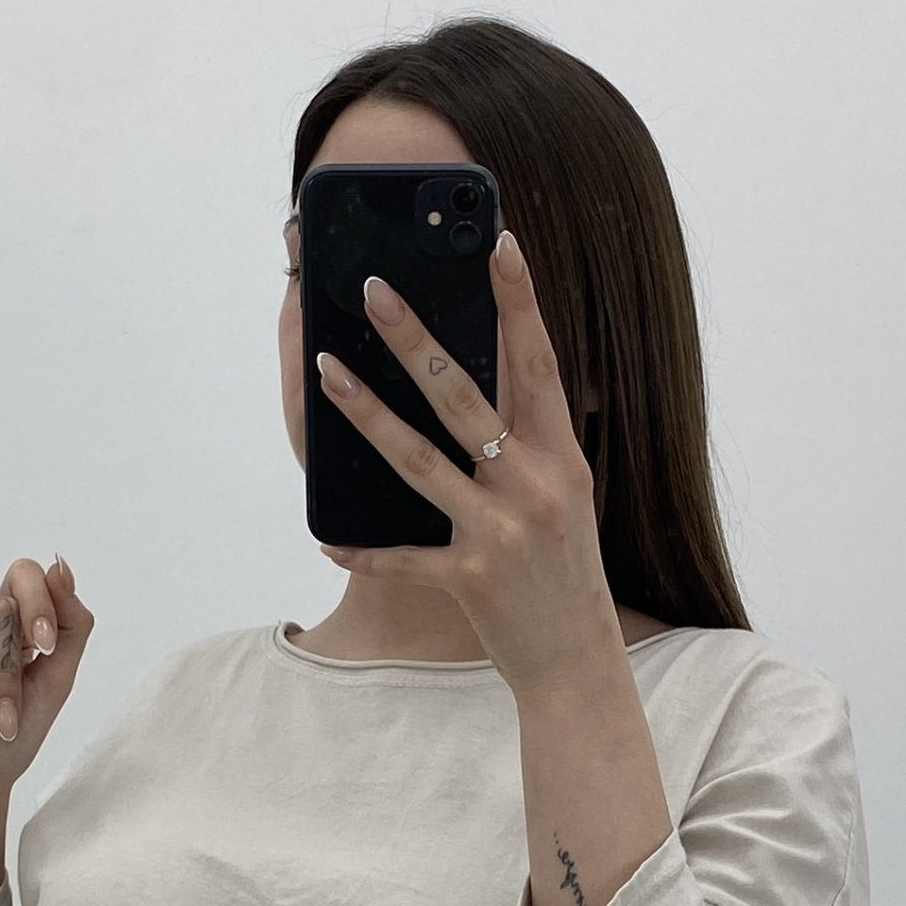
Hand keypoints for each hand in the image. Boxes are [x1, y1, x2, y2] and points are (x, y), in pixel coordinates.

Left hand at [311, 228, 620, 693]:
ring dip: (367, 414)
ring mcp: (500, 532)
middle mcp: (534, 485)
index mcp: (562, 456)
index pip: (539, 362)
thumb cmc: (564, 573)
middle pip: (462, 396)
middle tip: (371, 291)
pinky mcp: (469, 579)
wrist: (578, 664)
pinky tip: (327, 540)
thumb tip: (478, 382)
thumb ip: (532, 442)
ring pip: (420, 460)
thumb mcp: (566, 497)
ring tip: (327, 372)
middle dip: (413, 339)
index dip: (518, 301)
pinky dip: (364, 551)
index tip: (498, 242)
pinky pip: (404, 558)